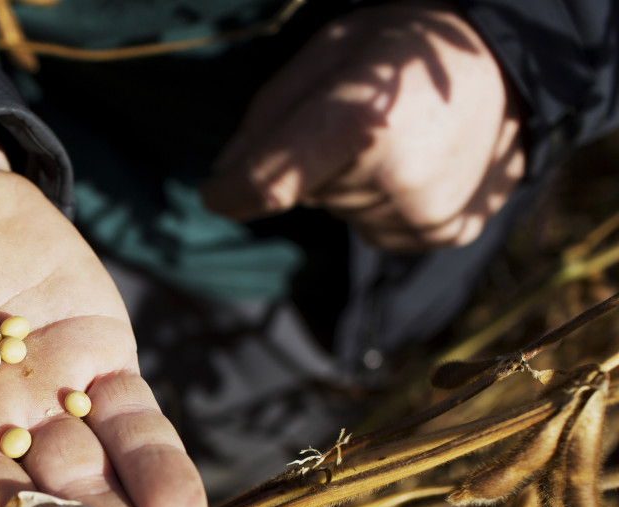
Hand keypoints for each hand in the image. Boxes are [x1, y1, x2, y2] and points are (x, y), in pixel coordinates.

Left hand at [202, 1, 524, 251]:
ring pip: (342, 215)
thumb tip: (225, 181)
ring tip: (395, 137)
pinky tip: (415, 164)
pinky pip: (380, 231)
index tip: (218, 191)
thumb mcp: (328, 54)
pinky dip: (383, 205)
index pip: (265, 185)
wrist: (511, 64)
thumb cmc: (404, 49)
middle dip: (311, 166)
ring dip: (350, 185)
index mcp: (359, 124)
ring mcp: (424, 215)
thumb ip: (268, 119)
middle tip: (358, 120)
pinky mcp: (444, 234)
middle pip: (306, 197)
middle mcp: (395, 180)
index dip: (229, 193)